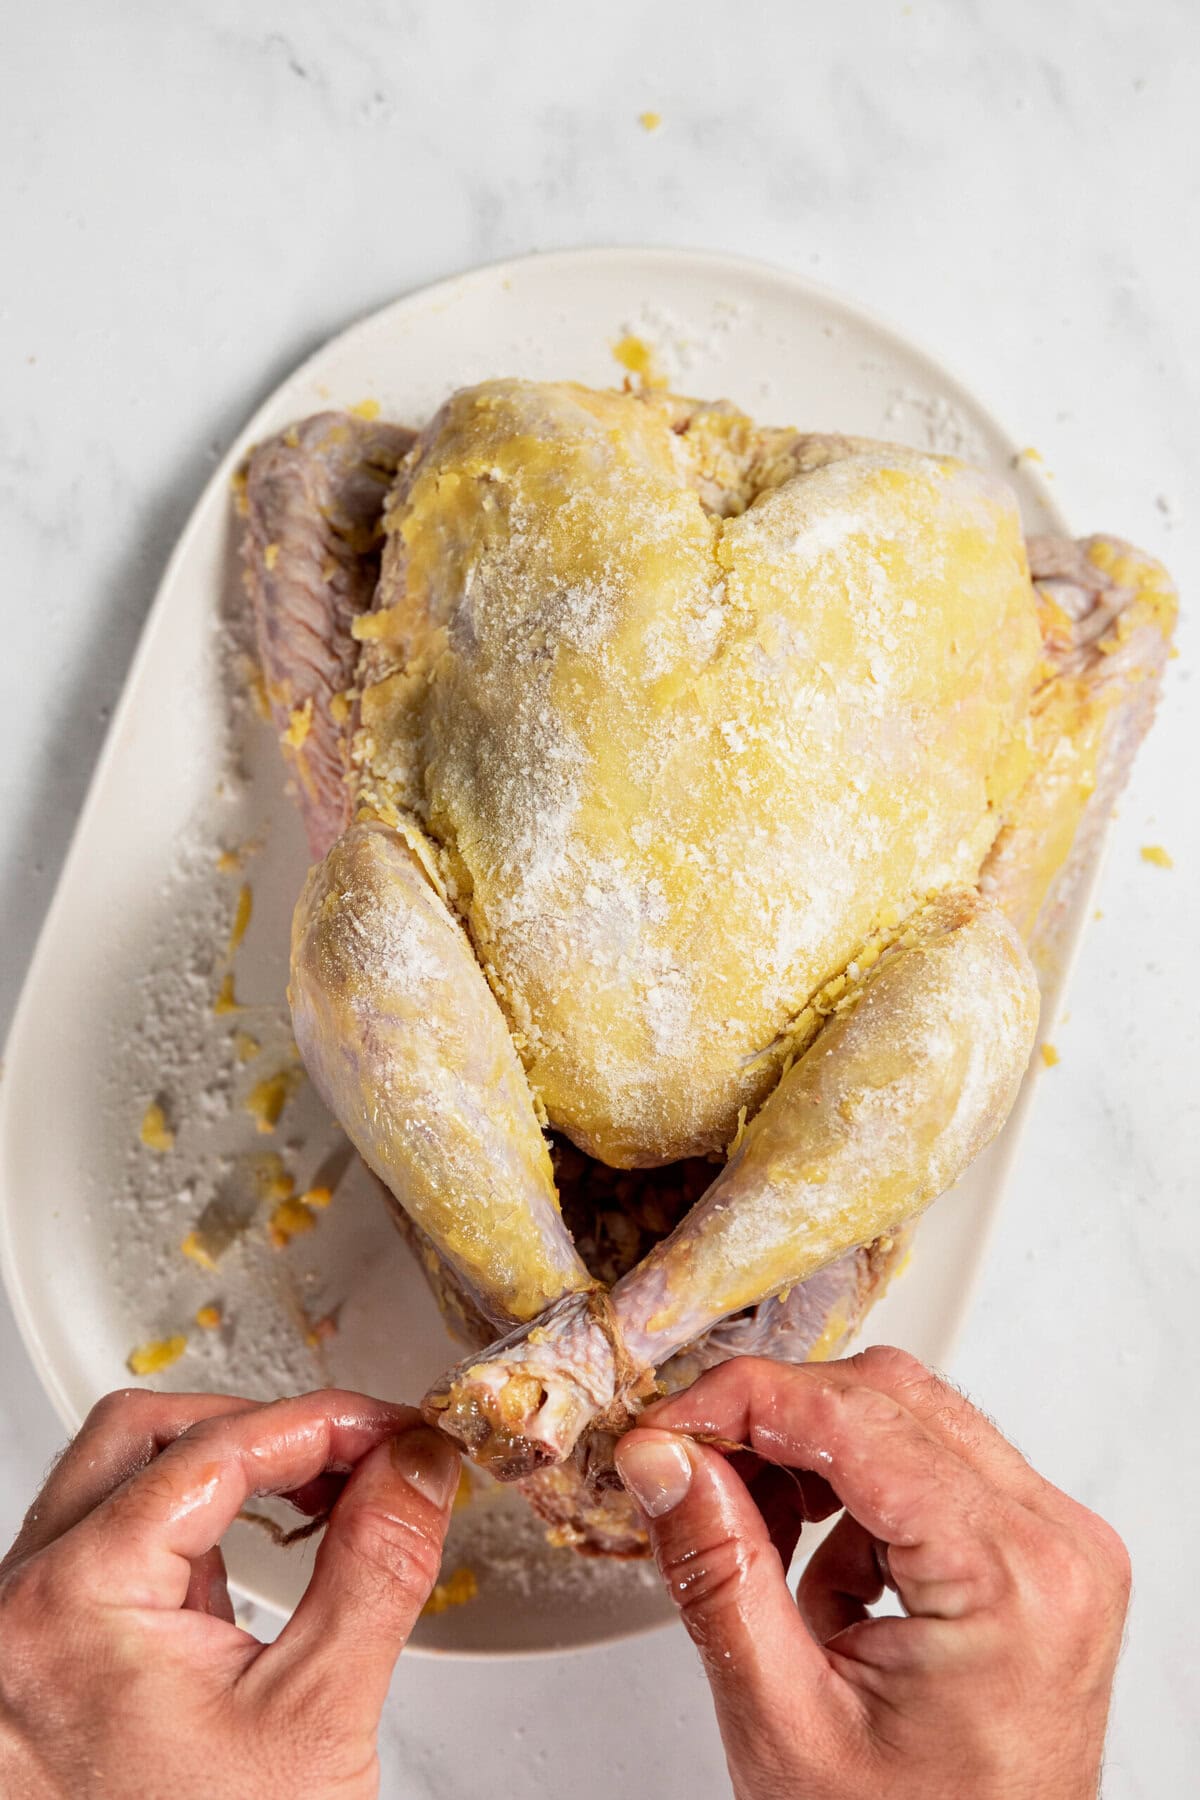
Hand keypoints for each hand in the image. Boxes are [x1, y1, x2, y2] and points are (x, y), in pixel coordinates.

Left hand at [0, 1387, 459, 1798]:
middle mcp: (20, 1612)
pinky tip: (258, 1548)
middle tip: (357, 1450)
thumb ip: (377, 1564)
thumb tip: (415, 1461)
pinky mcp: (45, 1659)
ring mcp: (22, 1637)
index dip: (321, 1423)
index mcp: (70, 1608)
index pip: (211, 1450)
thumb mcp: (318, 1714)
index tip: (396, 1429)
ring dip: (222, 1468)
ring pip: (115, 1481)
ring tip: (319, 1494)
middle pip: (142, 1439)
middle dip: (261, 1430)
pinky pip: (108, 1543)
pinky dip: (189, 1525)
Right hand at [614, 1348, 1129, 1799]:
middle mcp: (1055, 1544)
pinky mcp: (1041, 1560)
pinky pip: (934, 1469)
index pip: (854, 1416)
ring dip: (813, 1457)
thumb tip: (664, 1459)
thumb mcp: (784, 1720)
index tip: (660, 1432)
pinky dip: (859, 1498)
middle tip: (688, 1471)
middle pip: (887, 1396)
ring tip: (756, 1540)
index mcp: (1009, 1577)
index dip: (739, 1403)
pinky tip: (822, 1578)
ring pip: (908, 1418)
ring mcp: (1058, 1548)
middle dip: (773, 1422)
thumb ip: (718, 1571)